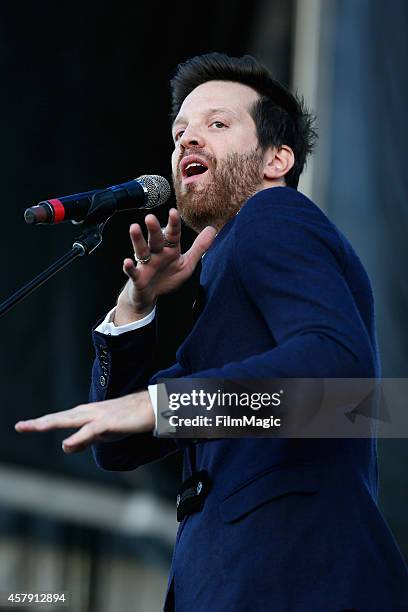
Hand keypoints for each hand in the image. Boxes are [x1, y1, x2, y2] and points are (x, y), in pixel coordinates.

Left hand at [14, 391, 154, 452]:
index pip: (61, 418)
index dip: (42, 423)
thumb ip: (84, 439)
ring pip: (70, 419)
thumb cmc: (129, 419)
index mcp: (87, 414)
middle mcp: (89, 412)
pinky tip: (67, 444)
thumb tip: (65, 446)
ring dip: (52, 423)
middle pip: (60, 417)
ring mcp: (99, 415)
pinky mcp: (110, 422)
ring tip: (33, 427)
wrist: (152, 408)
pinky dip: (78, 437)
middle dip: (40, 423)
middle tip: (20, 426)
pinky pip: (91, 430)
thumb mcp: (103, 433)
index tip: (23, 426)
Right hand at [114, 208, 215, 324]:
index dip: (173, 224)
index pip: (172, 234)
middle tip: (150, 217)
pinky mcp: (137, 278)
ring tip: (134, 227)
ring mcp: (146, 264)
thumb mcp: (187, 263)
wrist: (149, 296)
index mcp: (169, 249)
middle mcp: (156, 253)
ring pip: (141, 250)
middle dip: (154, 229)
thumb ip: (199, 247)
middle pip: (155, 239)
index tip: (173, 212)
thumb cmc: (167, 277)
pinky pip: (132, 272)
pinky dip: (129, 267)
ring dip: (138, 239)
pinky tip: (127, 262)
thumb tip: (212, 229)